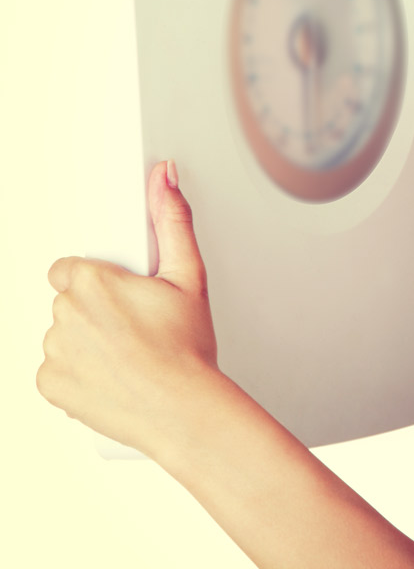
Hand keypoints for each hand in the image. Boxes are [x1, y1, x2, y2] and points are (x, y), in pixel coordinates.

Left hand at [37, 160, 216, 453]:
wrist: (183, 410)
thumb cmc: (187, 350)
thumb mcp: (190, 277)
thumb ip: (173, 220)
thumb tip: (165, 177)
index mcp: (92, 283)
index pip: (69, 269)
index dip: (97, 281)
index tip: (120, 296)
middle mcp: (65, 315)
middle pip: (68, 303)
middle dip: (95, 312)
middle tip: (134, 327)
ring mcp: (54, 352)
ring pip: (62, 337)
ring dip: (85, 343)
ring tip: (126, 356)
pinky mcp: (50, 386)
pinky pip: (55, 372)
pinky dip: (77, 375)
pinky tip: (111, 376)